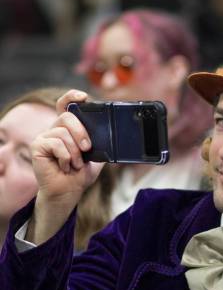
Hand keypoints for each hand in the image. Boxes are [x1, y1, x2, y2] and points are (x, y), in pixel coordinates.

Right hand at [27, 89, 104, 244]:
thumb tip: (117, 136)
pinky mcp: (38, 146)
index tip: (84, 97)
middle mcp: (54, 129)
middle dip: (81, 132)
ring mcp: (44, 137)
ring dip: (75, 153)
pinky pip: (56, 144)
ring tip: (75, 165)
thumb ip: (102, 144)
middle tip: (87, 148)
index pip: (65, 105)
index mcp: (68, 129)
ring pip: (63, 132)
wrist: (68, 193)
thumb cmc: (79, 176)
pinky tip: (64, 167)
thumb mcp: (96, 158)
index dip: (72, 97)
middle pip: (67, 117)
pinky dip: (66, 157)